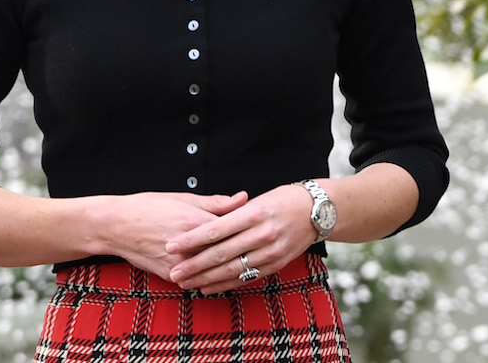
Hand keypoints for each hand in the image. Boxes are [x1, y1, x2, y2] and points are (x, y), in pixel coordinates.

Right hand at [94, 190, 249, 280]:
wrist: (115, 226)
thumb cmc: (146, 207)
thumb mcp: (180, 198)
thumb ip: (215, 203)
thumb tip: (243, 198)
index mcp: (195, 222)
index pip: (233, 229)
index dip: (250, 229)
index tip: (263, 227)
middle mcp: (190, 246)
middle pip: (228, 252)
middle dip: (246, 251)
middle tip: (263, 248)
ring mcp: (180, 264)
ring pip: (216, 271)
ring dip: (233, 269)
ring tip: (250, 265)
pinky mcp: (172, 276)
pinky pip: (199, 280)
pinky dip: (212, 278)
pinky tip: (224, 276)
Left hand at [165, 184, 314, 293]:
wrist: (317, 211)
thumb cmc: (281, 200)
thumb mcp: (256, 200)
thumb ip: (230, 212)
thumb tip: (202, 223)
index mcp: (252, 214)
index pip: (215, 230)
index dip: (191, 240)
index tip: (171, 245)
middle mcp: (261, 235)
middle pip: (221, 254)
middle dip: (194, 265)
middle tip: (173, 273)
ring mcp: (270, 253)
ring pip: (232, 270)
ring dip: (206, 279)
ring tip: (186, 283)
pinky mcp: (276, 265)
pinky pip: (247, 278)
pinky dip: (226, 284)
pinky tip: (208, 287)